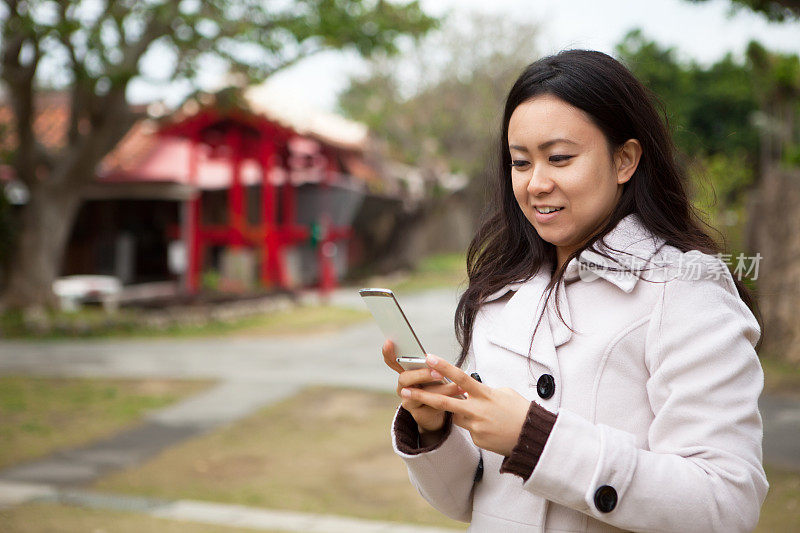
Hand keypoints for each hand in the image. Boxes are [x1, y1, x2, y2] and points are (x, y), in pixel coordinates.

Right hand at [382, 340, 465, 433]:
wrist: (439, 412)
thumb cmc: (436, 387)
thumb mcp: (432, 374)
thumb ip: (429, 366)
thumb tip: (431, 358)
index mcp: (405, 373)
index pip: (392, 361)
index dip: (388, 353)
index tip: (389, 342)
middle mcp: (402, 387)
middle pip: (404, 378)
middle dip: (422, 375)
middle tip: (439, 374)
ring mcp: (408, 402)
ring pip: (420, 395)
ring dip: (441, 389)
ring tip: (458, 385)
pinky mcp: (418, 415)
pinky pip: (431, 407)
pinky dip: (447, 401)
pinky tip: (458, 395)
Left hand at [400, 354, 530, 456]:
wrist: (532, 438)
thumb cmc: (521, 412)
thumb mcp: (504, 393)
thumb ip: (484, 390)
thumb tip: (472, 390)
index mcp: (485, 395)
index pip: (460, 378)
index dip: (444, 367)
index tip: (429, 358)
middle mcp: (477, 410)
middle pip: (444, 402)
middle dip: (423, 396)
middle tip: (404, 391)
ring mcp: (475, 427)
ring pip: (457, 417)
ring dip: (463, 413)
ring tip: (487, 416)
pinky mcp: (477, 440)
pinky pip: (469, 430)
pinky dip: (477, 427)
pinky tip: (493, 429)